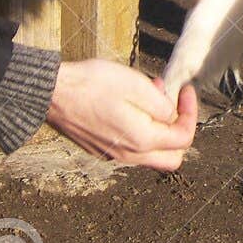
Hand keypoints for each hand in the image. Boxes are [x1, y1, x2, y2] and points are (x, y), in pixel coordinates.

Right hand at [46, 58, 197, 170]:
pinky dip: (140, 132)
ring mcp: (113, 155)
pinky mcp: (100, 149)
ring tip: (149, 97)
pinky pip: (131, 149)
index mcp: (141, 140)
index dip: (191, 113)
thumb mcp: (136, 85)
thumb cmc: (92, 85)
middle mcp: (129, 155)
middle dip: (179, 130)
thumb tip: (171, 116)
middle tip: (172, 102)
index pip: (183, 139)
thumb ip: (162, 105)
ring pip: (151, 155)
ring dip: (159, 129)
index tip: (185, 91)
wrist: (51, 93)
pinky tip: (130, 105)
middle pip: (171, 158)